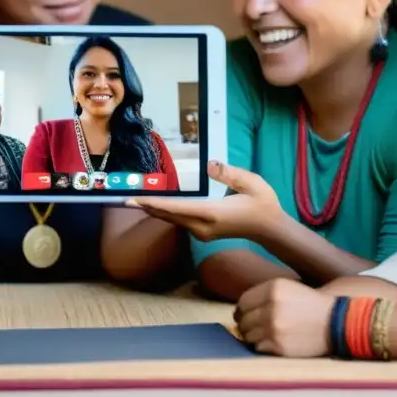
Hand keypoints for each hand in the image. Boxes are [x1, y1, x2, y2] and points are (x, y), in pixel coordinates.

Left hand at [126, 160, 281, 241]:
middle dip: (147, 206)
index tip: (136, 199)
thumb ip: (230, 173)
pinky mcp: (203, 232)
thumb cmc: (263, 204)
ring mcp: (202, 231)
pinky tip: (155, 206)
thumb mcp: (252, 183)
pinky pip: (179, 222)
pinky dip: (165, 213)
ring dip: (154, 210)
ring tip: (135, 199)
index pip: (177, 207)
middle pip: (169, 216)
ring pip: (172, 220)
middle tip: (125, 197)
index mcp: (212, 212)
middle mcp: (203, 225)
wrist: (270, 229)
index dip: (155, 203)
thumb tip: (211, 165)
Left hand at [234, 278, 332, 357]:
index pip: (243, 302)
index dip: (242, 311)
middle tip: (256, 328)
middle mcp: (271, 306)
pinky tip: (275, 343)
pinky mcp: (279, 345)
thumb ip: (264, 295)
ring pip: (248, 335)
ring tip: (269, 335)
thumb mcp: (288, 289)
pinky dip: (263, 346)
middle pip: (243, 320)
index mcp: (273, 289)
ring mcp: (274, 327)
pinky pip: (258, 347)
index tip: (244, 316)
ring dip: (255, 337)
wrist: (337, 323)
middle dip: (247, 325)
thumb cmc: (311, 306)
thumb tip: (239, 311)